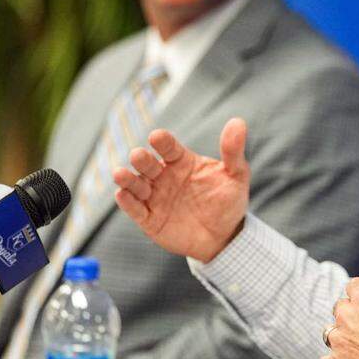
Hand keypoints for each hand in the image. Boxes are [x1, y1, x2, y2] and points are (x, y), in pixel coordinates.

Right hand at [113, 118, 249, 261]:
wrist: (224, 236)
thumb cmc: (228, 201)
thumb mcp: (236, 175)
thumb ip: (233, 150)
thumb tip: (238, 122)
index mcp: (182, 162)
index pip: (169, 147)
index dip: (162, 142)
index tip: (157, 137)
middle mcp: (164, 176)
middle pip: (148, 164)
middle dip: (142, 160)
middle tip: (138, 156)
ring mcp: (155, 197)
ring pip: (136, 185)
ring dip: (128, 179)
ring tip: (120, 174)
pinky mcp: (149, 219)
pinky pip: (135, 209)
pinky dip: (127, 202)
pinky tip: (122, 194)